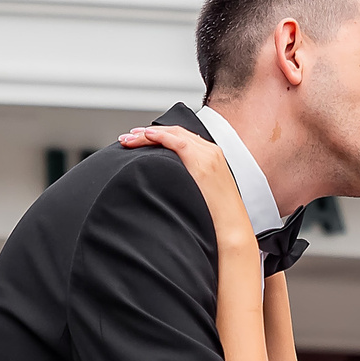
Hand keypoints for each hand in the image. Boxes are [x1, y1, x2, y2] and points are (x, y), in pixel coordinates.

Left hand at [123, 124, 251, 240]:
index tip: (139, 138)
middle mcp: (211, 151)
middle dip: (148, 132)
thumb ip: (187, 181)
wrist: (231, 228)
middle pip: (175, 132)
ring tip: (129, 139)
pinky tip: (146, 137)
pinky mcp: (204, 163)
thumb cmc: (216, 217)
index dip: (158, 135)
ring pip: (174, 134)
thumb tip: (166, 182)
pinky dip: (161, 137)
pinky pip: (178, 143)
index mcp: (211, 156)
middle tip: (128, 137)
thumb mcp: (201, 192)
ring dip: (148, 134)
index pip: (181, 137)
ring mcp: (208, 155)